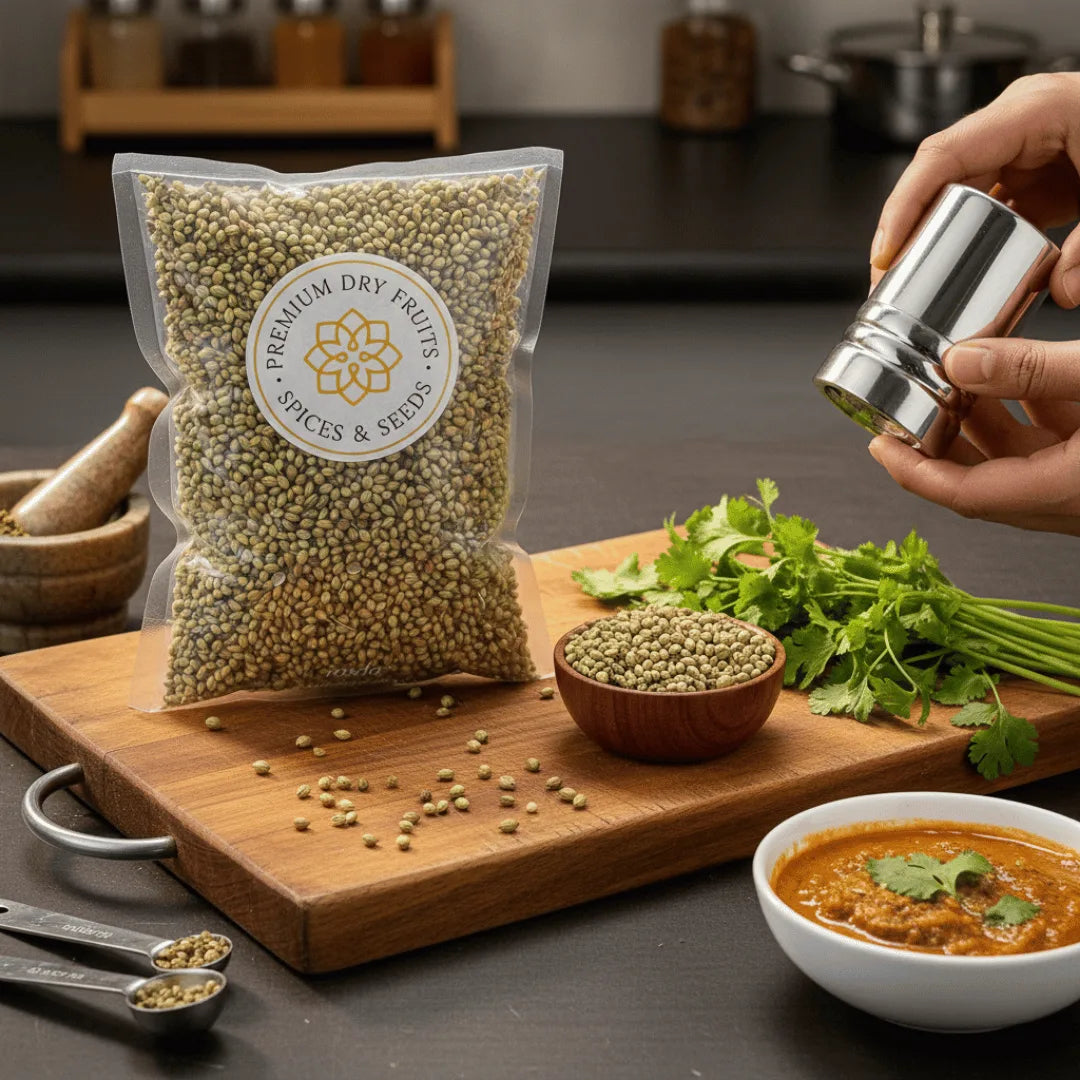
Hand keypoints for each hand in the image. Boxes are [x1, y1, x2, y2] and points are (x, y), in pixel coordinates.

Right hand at [868, 73, 1079, 300]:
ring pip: (949, 193)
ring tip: (903, 283)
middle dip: (904, 230)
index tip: (886, 252)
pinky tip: (941, 271)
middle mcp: (1017, 125)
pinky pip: (975, 204)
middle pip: (936, 176)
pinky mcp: (1028, 175)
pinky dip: (954, 238)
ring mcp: (1019, 149)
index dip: (905, 205)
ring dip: (923, 237)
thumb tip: (1066, 291)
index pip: (944, 156)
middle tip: (886, 281)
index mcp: (1035, 110)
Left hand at [868, 337, 1079, 534]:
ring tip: (954, 374)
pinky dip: (1030, 404)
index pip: (964, 494)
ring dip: (984, 416)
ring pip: (1019, 455)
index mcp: (1061, 490)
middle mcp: (1070, 496)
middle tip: (907, 404)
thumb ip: (1036, 370)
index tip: (880, 445)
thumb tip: (963, 362)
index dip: (913, 470)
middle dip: (941, 437)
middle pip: (982, 476)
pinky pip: (1055, 436)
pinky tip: (1017, 367)